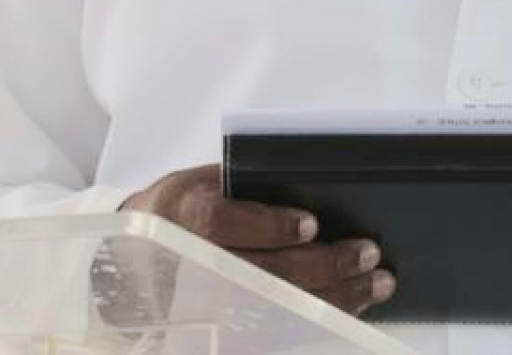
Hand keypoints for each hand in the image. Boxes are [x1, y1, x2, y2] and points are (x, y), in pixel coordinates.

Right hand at [121, 164, 395, 314]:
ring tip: (377, 282)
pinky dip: (321, 319)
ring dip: (335, 297)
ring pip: (278, 308)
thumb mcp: (200, 180)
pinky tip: (353, 305)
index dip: (269, 226)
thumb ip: (248, 182)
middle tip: (367, 253)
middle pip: (262, 273)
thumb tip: (318, 182)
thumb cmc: (180, 210)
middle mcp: (193, 262)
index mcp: (184, 213)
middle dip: (323, 266)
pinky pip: (279, 331)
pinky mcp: (222, 331)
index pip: (223, 223)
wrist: (134, 256)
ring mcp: (206, 305)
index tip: (310, 224)